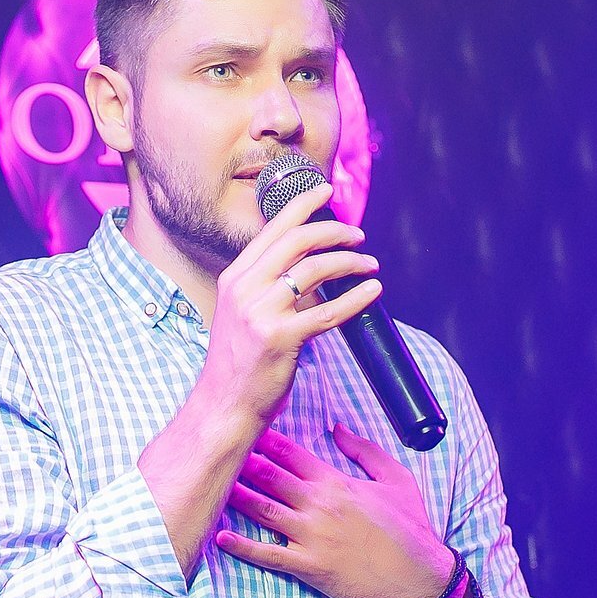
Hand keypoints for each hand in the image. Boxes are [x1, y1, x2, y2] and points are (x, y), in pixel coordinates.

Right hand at [195, 182, 383, 435]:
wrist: (223, 406)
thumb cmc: (238, 366)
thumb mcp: (242, 315)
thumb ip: (267, 289)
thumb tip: (310, 271)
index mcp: (234, 279)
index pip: (273, 229)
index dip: (303, 205)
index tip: (326, 191)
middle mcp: (244, 289)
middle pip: (298, 240)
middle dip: (335, 231)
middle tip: (359, 236)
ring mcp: (261, 312)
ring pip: (315, 269)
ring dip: (350, 262)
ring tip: (369, 266)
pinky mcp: (281, 338)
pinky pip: (329, 311)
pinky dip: (357, 299)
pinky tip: (374, 292)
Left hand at [216, 422, 455, 597]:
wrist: (419, 577)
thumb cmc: (410, 528)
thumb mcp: (396, 478)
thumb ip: (365, 450)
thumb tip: (336, 428)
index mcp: (336, 482)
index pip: (291, 454)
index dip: (264, 440)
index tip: (244, 429)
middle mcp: (319, 505)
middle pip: (270, 477)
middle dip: (242, 462)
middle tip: (217, 451)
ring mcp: (311, 537)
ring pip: (263, 510)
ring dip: (237, 497)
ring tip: (213, 485)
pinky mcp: (309, 566)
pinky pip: (269, 554)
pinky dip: (243, 547)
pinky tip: (221, 537)